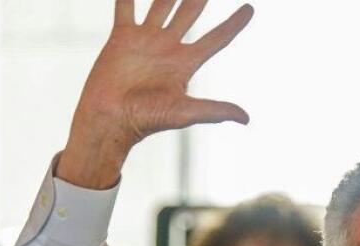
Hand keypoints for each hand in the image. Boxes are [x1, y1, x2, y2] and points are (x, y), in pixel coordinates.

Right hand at [58, 0, 254, 188]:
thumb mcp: (184, 113)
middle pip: (190, 13)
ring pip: (162, 4)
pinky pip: (126, 6)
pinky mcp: (122, 37)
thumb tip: (246, 118)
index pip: (217, 38)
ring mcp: (146, 40)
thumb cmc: (146, 120)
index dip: (234, 23)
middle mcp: (168, 48)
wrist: (110, 119)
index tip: (250, 8)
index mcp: (186, 63)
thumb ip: (214, 110)